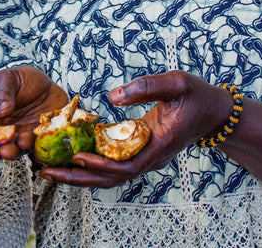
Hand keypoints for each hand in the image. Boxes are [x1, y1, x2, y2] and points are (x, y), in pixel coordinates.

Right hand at [0, 65, 68, 163]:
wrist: (47, 87)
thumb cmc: (23, 80)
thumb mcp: (8, 78)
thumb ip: (2, 92)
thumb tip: (0, 111)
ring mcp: (16, 137)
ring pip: (10, 149)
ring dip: (9, 152)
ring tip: (8, 151)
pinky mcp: (33, 141)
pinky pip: (32, 147)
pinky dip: (30, 147)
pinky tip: (29, 142)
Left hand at [38, 70, 231, 187]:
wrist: (214, 112)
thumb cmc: (197, 95)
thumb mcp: (177, 82)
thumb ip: (146, 87)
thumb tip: (113, 95)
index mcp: (160, 145)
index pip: (127, 165)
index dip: (101, 165)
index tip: (78, 157)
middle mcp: (150, 158)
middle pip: (111, 179)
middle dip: (79, 178)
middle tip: (46, 172)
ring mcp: (145, 157)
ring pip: (109, 176)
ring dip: (80, 175)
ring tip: (49, 170)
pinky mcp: (139, 151)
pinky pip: (111, 164)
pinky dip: (89, 164)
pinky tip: (68, 156)